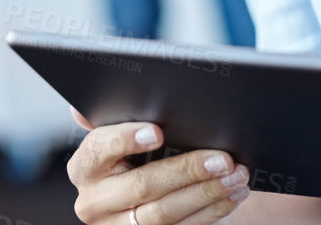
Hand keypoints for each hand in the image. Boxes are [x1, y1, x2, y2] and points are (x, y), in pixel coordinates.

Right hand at [67, 108, 251, 224]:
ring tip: (235, 176)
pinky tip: (231, 196)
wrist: (138, 201)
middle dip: (187, 170)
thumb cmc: (133, 156)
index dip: (127, 139)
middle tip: (222, 158)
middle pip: (143, 185)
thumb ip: (111, 117)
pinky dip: (211, 212)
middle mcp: (95, 201)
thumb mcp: (120, 136)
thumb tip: (85, 107)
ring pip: (165, 213)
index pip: (100, 148)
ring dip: (207, 193)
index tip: (156, 131)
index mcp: (85, 167)